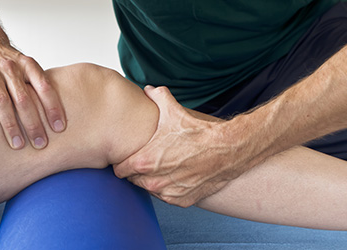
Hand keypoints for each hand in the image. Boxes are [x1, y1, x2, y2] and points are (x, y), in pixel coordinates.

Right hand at [0, 43, 65, 148]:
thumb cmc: (8, 61)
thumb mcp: (26, 66)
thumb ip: (37, 85)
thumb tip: (56, 114)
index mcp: (27, 64)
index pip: (44, 87)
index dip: (53, 107)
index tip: (59, 128)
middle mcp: (10, 66)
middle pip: (23, 98)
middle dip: (32, 123)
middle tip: (40, 143)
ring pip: (1, 100)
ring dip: (10, 124)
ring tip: (17, 144)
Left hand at [114, 86, 261, 206]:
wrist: (227, 149)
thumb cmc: (197, 132)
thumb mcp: (173, 111)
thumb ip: (156, 97)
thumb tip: (148, 89)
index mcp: (144, 162)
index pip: (119, 170)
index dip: (123, 162)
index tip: (130, 157)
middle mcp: (153, 181)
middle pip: (134, 180)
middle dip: (138, 172)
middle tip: (148, 160)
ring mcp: (168, 193)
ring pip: (150, 189)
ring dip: (153, 180)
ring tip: (163, 167)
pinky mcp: (182, 200)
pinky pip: (167, 197)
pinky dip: (169, 188)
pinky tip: (176, 175)